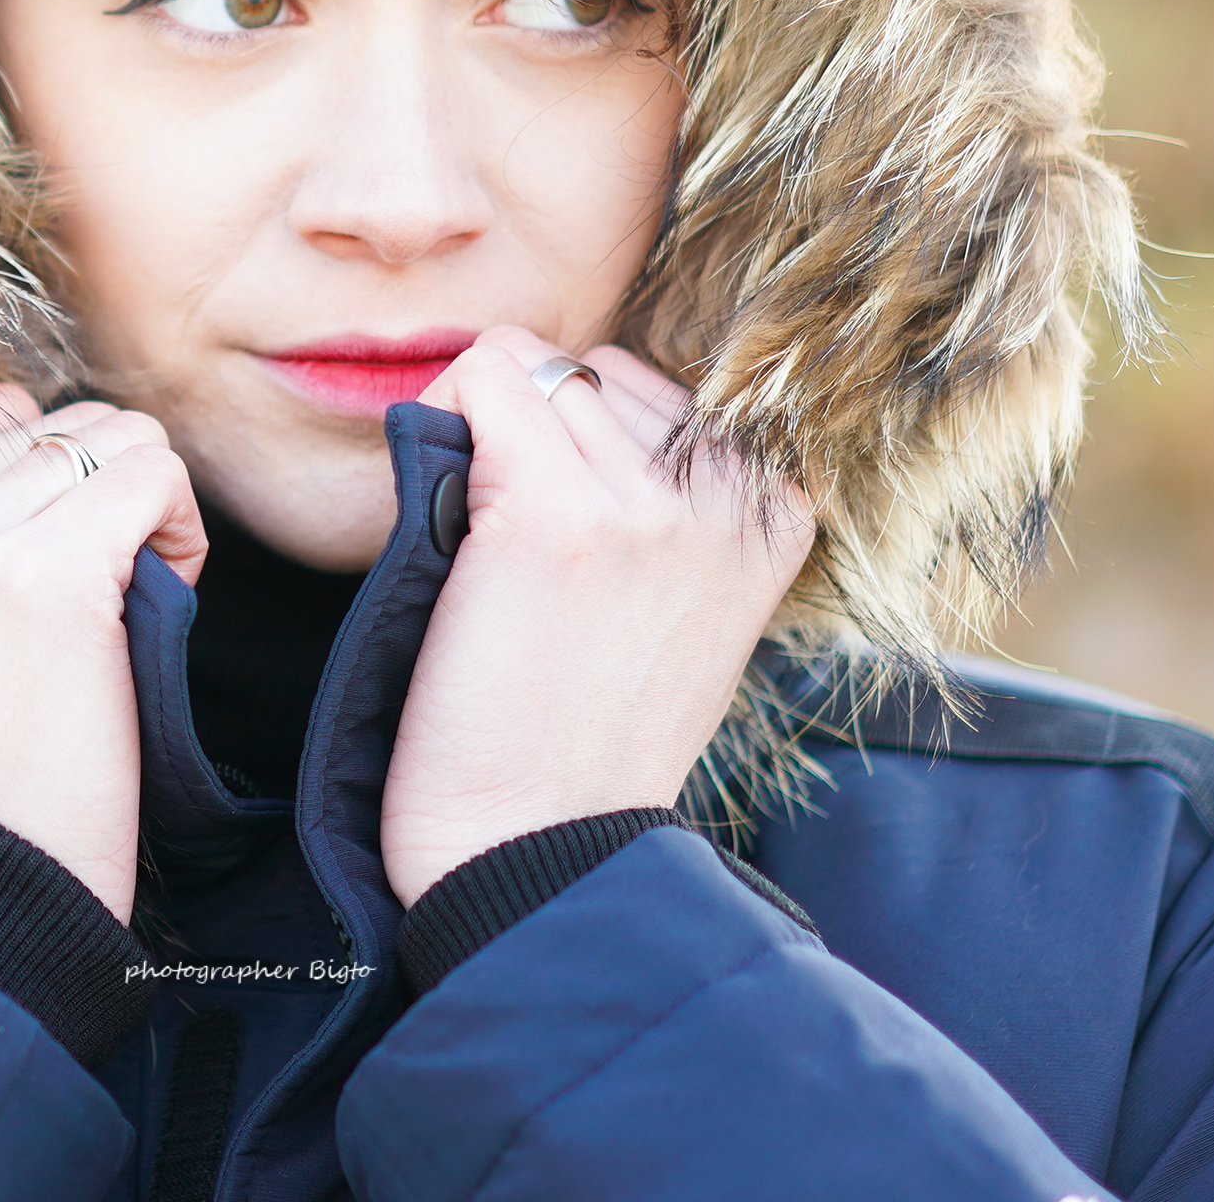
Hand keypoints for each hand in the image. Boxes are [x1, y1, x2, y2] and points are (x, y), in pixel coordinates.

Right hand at [0, 387, 206, 922]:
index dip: (31, 487)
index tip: (31, 578)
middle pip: (50, 421)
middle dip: (89, 497)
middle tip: (87, 601)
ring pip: (114, 437)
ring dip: (140, 513)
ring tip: (118, 606)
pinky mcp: (48, 571)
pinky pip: (155, 476)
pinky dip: (179, 534)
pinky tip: (155, 607)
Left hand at [382, 327, 812, 906]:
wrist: (538, 846)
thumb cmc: (580, 732)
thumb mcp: (680, 603)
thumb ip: (667, 501)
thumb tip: (576, 394)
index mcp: (777, 510)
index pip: (656, 387)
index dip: (578, 438)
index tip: (560, 531)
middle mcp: (731, 494)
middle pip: (589, 369)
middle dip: (530, 429)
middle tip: (509, 543)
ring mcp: (652, 502)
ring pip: (531, 367)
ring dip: (481, 433)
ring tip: (485, 548)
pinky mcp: (557, 513)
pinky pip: (480, 380)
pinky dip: (437, 423)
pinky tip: (444, 521)